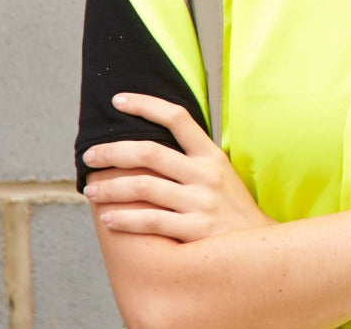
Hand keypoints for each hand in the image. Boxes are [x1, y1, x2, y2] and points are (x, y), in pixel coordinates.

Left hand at [82, 92, 275, 242]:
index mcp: (212, 156)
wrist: (260, 249)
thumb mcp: (222, 176)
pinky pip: (151, 221)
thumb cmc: (232, 212)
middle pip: (150, 152)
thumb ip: (192, 162)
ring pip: (143, 187)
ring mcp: (201, 202)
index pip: (177, 118)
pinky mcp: (196, 230)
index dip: (145, 105)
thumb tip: (147, 150)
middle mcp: (206, 175)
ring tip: (90, 190)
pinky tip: (108, 219)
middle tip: (89, 156)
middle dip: (112, 151)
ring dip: (110, 188)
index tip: (117, 101)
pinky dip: (124, 219)